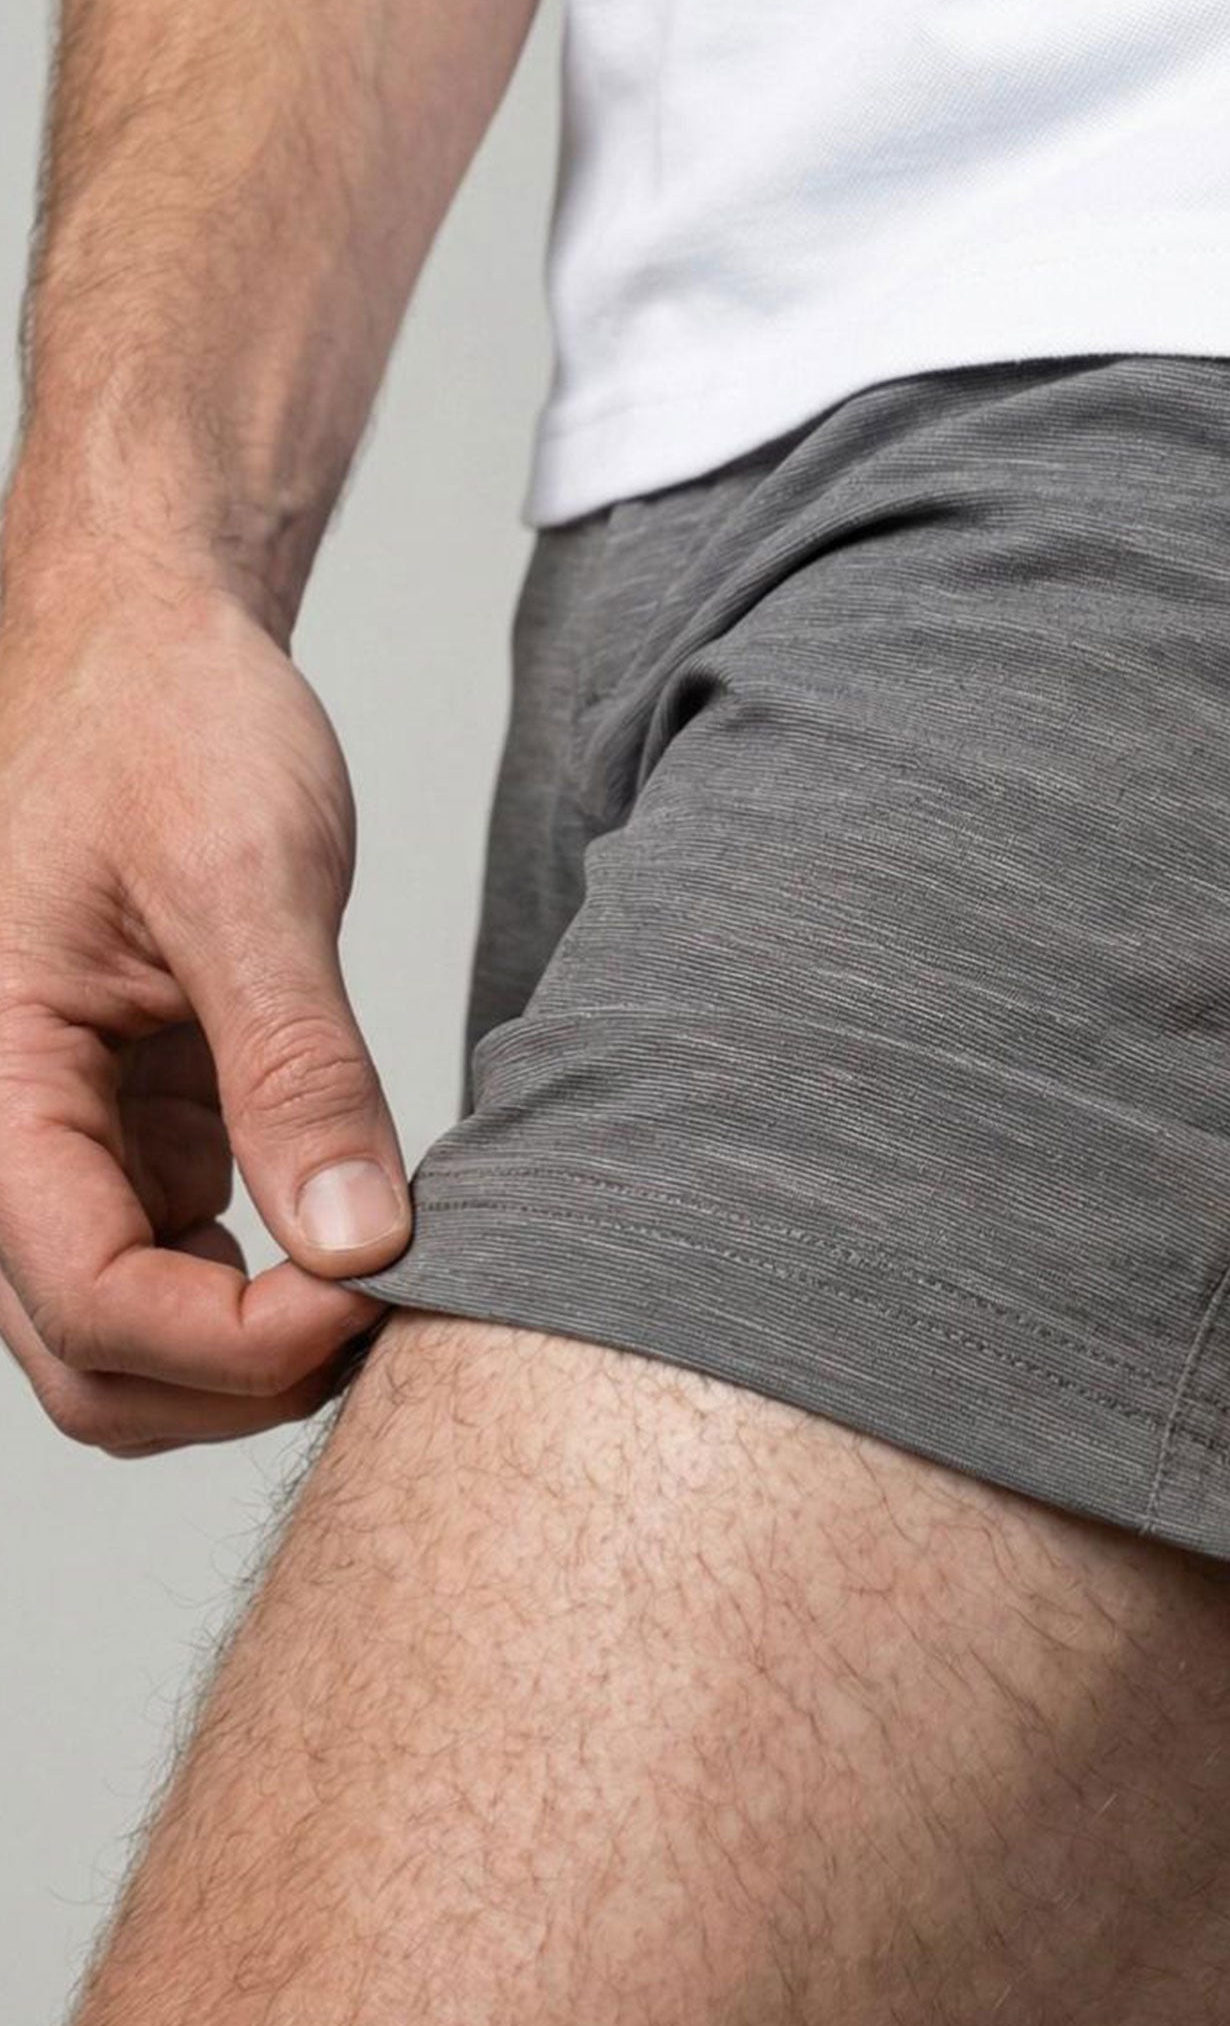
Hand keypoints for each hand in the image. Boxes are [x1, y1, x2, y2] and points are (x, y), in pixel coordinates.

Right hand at [0, 563, 406, 1452]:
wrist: (149, 646)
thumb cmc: (166, 724)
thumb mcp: (243, 877)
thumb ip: (295, 1066)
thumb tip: (360, 1242)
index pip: (89, 1301)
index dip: (237, 1343)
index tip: (378, 1289)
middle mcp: (8, 1135)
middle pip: (96, 1364)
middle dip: (242, 1378)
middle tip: (396, 1307)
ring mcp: (72, 1144)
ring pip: (134, 1339)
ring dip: (256, 1353)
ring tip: (390, 1277)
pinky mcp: (138, 1130)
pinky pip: (181, 1267)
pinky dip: (270, 1291)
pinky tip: (361, 1236)